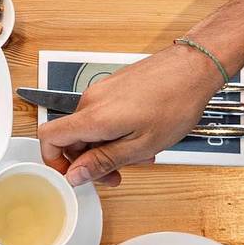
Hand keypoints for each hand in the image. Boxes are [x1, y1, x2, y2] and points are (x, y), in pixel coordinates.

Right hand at [37, 43, 222, 187]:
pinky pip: (102, 116)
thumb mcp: (140, 145)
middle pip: (71, 138)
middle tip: (116, 174)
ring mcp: (101, 91)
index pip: (49, 138)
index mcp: (93, 117)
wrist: (195, 67)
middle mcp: (91, 100)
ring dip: (107, 147)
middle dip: (91, 161)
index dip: (54, 162)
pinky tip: (140, 136)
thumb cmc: (176, 103)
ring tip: (138, 154)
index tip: (73, 176)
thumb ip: (102, 161)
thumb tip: (74, 176)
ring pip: (90, 129)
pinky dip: (115, 132)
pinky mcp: (113, 87)